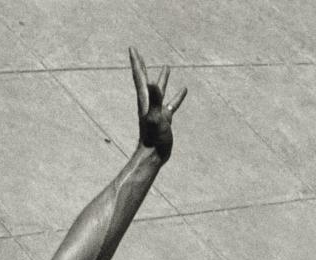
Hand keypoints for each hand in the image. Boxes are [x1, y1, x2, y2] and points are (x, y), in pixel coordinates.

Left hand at [130, 46, 186, 163]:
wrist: (153, 156)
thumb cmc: (154, 138)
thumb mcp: (156, 116)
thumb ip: (155, 100)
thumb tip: (153, 82)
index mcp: (145, 100)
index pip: (140, 76)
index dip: (136, 62)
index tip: (132, 48)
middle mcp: (149, 104)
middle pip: (144, 81)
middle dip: (141, 66)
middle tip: (138, 53)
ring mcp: (157, 111)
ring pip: (159, 91)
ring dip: (162, 79)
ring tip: (167, 67)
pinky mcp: (165, 119)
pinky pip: (172, 104)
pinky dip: (177, 96)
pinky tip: (183, 90)